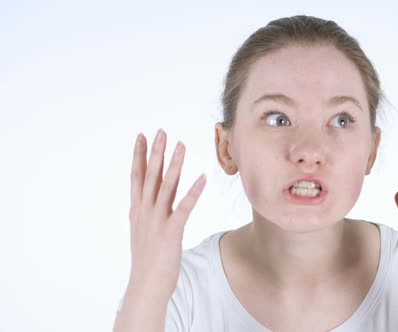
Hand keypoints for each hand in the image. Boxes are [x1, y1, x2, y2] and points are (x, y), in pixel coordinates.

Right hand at [127, 128, 205, 298]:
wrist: (146, 286)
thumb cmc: (148, 260)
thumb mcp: (144, 231)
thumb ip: (149, 211)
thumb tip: (151, 197)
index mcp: (137, 211)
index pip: (137, 177)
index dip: (139, 155)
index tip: (141, 135)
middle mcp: (145, 212)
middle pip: (150, 176)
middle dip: (155, 152)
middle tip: (160, 131)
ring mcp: (157, 222)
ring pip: (166, 187)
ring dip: (174, 165)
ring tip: (181, 146)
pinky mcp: (171, 233)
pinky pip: (183, 208)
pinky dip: (193, 192)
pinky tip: (201, 178)